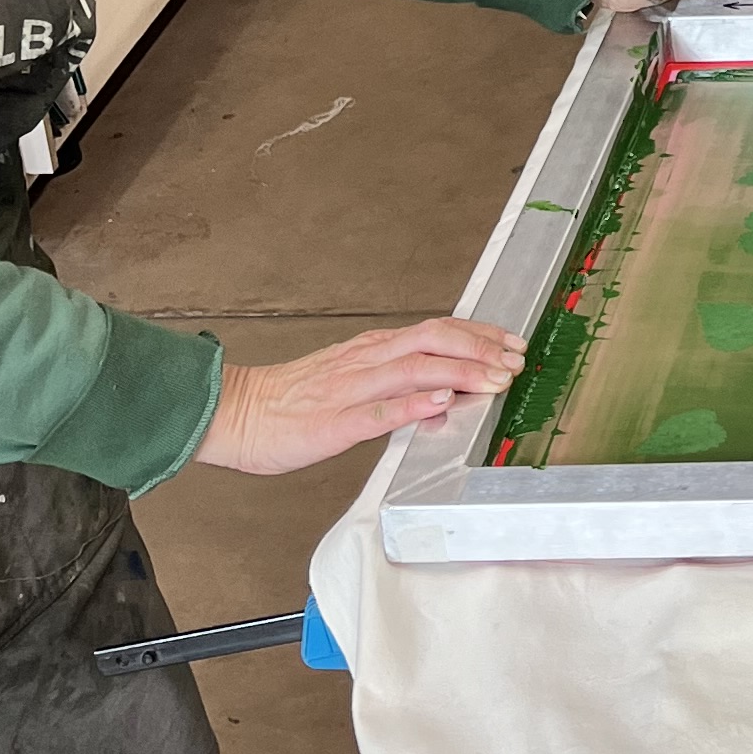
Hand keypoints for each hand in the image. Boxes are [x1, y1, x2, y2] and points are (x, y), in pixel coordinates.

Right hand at [196, 317, 524, 475]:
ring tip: (495, 379)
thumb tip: (445, 392)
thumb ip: (398, 384)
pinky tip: (440, 401)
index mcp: (371, 349)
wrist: (237, 414)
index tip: (512, 343)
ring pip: (414, 369)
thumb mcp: (352, 383)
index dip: (479, 335)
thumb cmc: (292, 401)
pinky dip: (413, 403)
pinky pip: (379, 410)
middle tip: (516, 361)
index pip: (436, 331)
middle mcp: (366, 361)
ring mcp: (350, 389)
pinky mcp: (334, 422)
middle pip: (433, 340)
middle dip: (481, 349)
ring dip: (460, 371)